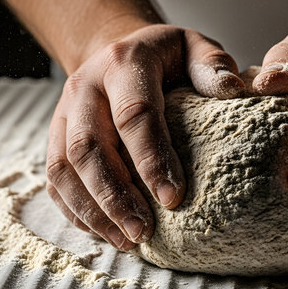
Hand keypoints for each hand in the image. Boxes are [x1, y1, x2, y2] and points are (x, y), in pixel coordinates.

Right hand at [46, 24, 244, 249]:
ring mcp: (64, 113)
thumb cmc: (165, 58)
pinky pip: (55, 178)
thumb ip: (212, 65)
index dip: (151, 159)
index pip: (134, 115)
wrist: (118, 50)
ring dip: (93, 210)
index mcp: (123, 63)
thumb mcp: (193, 48)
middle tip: (144, 232)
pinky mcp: (55, 136)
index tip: (173, 199)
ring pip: (64, 168)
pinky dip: (76, 210)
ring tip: (127, 240)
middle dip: (115, 196)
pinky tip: (105, 232)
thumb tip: (233, 91)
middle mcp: (84, 88)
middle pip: (89, 147)